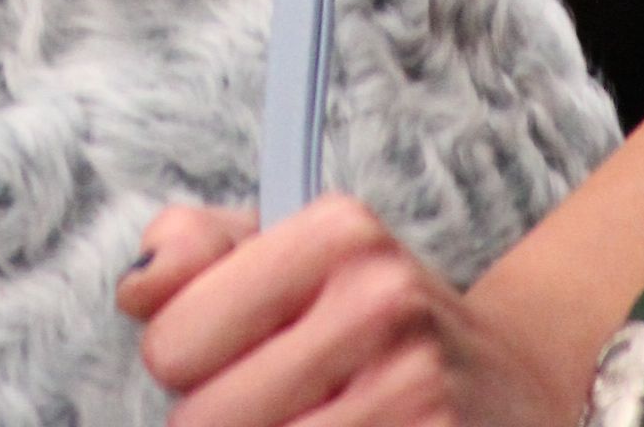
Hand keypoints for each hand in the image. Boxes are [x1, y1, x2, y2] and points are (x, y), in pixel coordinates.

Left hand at [115, 197, 567, 426]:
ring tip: (304, 418)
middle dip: (217, 418)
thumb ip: (195, 252)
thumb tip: (135, 290)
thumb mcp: (288, 252)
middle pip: (205, 420)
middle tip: (266, 401)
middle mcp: (382, 303)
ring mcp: (415, 391)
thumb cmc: (370, 316)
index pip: (175, 340)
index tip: (218, 356)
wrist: (508, 380)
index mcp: (337, 235)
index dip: (180, 363)